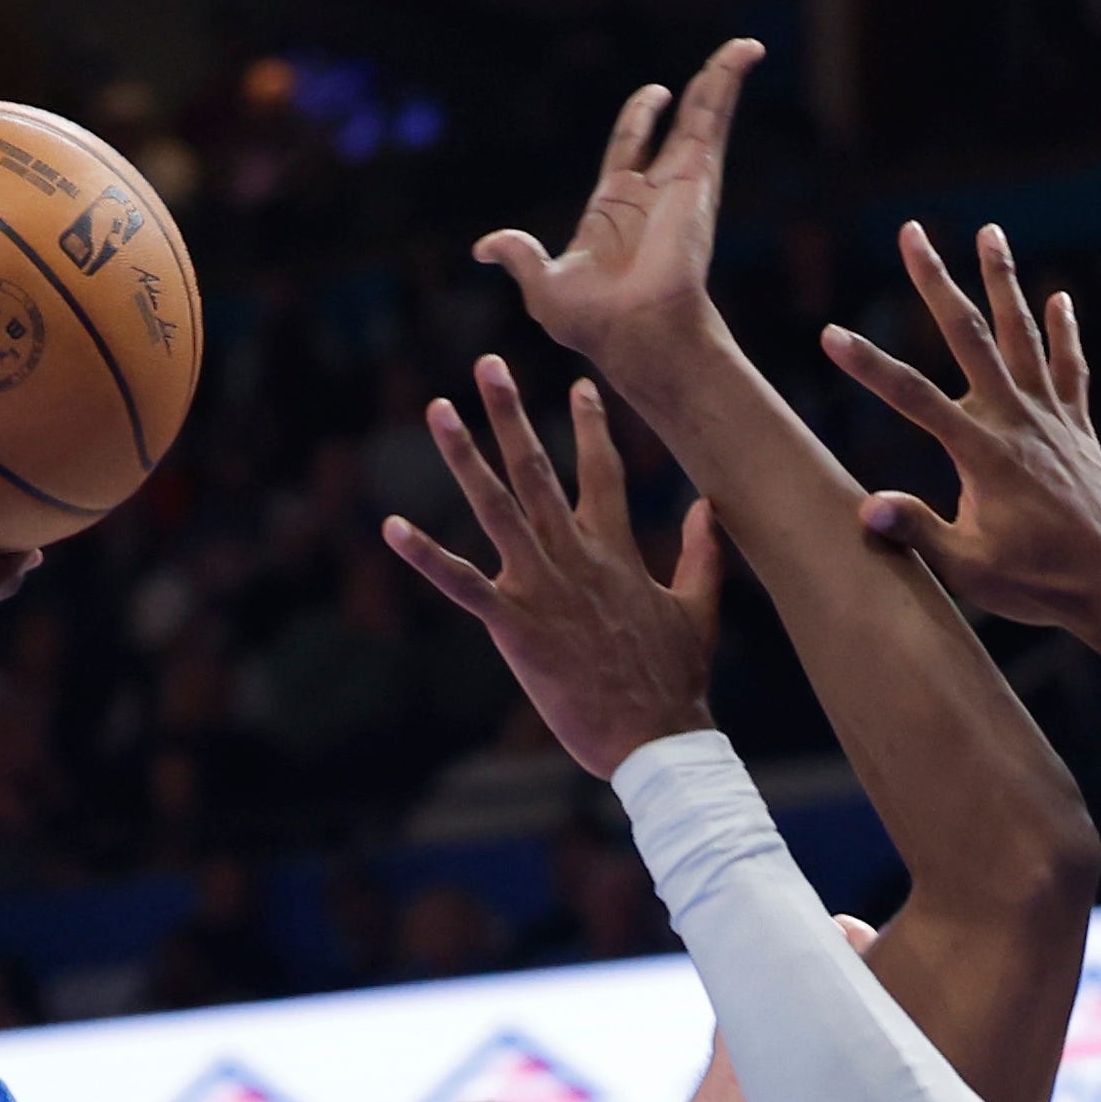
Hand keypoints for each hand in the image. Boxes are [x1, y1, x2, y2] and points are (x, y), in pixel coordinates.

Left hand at [383, 360, 723, 776]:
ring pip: (496, 507)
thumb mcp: (698, 609)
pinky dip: (426, 555)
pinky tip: (393, 527)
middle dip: (511, 412)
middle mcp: (575, 556)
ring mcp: (542, 587)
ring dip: (464, 456)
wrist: (657, 738)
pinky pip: (461, 584)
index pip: (602, 470)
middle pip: (537, 469)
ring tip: (439, 410)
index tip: (580, 384)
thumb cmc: (677, 682)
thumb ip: (701, 554)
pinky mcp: (514, 626)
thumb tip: (707, 506)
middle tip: (487, 362)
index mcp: (617, 551)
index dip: (591, 424)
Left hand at [473, 42, 761, 371]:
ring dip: (722, 78)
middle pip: (678, 126)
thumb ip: (519, 256)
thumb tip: (483, 250)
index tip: (656, 94)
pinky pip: (713, 117)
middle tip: (716, 67)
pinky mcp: (699, 175)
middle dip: (695, 95)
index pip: (630, 146)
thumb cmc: (594, 322)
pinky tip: (744, 51)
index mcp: (617, 207)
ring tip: (746, 47)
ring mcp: (681, 182)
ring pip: (704, 115)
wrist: (634, 330)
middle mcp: (655, 191)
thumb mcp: (542, 286)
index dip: (641, 117)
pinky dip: (729, 81)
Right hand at [826, 223, 1100, 635]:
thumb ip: (920, 532)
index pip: (912, 397)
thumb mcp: (970, 569)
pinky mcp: (1079, 429)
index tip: (830, 334)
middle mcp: (1018, 420)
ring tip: (989, 231)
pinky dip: (1064, 332)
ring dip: (1003, 281)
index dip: (868, 365)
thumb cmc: (1041, 584)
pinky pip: (1070, 368)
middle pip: (968, 336)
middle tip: (911, 232)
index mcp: (983, 452)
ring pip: (1021, 335)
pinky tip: (1058, 299)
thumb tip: (865, 507)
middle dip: (935, 281)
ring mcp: (1052, 419)